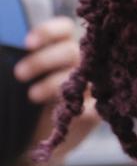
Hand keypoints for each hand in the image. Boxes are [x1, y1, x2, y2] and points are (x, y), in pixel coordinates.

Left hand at [14, 17, 98, 159]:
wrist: (35, 137)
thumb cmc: (25, 99)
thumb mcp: (21, 78)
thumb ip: (19, 64)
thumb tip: (3, 54)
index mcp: (64, 46)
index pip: (64, 28)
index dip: (47, 32)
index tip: (27, 44)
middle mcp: (82, 62)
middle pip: (70, 51)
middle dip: (42, 61)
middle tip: (19, 74)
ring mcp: (92, 85)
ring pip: (81, 75)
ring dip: (54, 84)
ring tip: (32, 95)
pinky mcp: (97, 110)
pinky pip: (92, 105)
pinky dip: (77, 107)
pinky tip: (61, 114)